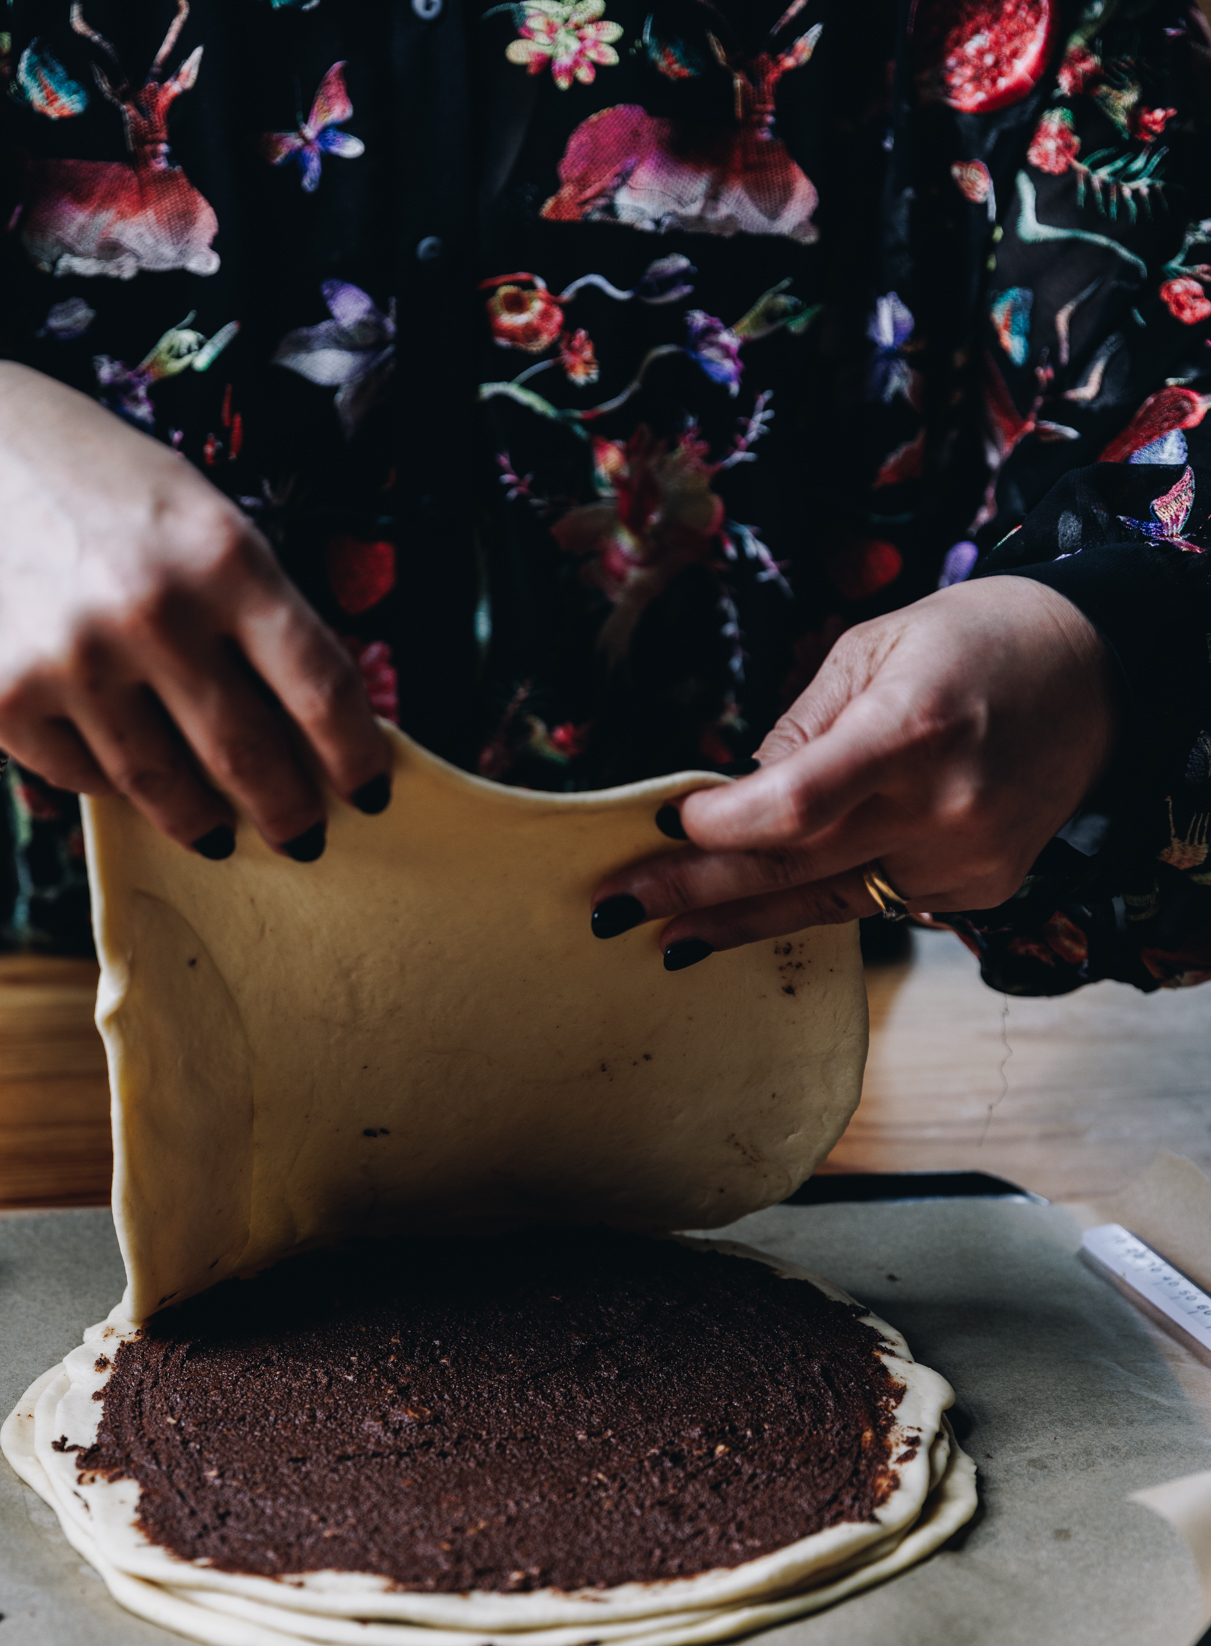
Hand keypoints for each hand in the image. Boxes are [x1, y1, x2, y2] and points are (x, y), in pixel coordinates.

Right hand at [0, 360, 388, 857]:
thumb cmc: (95, 488)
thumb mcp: (197, 515)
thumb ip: (253, 611)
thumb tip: (313, 724)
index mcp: (222, 556)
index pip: (321, 686)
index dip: (354, 755)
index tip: (368, 792)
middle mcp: (150, 611)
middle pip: (247, 755)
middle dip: (286, 812)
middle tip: (300, 837)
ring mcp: (71, 661)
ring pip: (163, 788)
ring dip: (203, 821)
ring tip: (217, 832)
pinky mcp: (1, 698)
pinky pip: (85, 779)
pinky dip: (114, 787)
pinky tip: (127, 779)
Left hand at [590, 577, 1117, 963]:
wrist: (1099, 676)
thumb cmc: (973, 642)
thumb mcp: (872, 649)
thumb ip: (799, 728)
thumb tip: (730, 796)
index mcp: (911, 728)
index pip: (796, 805)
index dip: (722, 827)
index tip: (666, 824)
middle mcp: (943, 807)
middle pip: (796, 868)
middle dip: (696, 887)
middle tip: (614, 910)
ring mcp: (965, 860)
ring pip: (828, 903)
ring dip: (739, 920)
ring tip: (662, 935)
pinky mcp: (979, 889)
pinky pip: (876, 902)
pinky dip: (818, 899)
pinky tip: (760, 908)